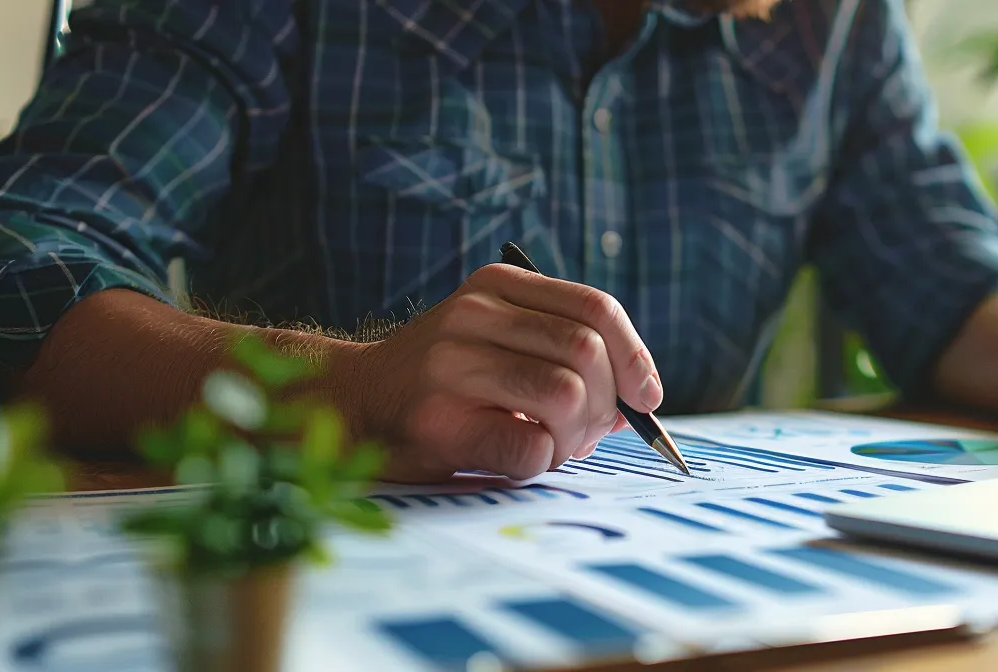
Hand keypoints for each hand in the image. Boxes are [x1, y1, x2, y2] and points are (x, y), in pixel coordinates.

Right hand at [343, 264, 661, 480]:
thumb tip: (641, 396)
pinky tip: (518, 457)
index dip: (635, 355)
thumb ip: (564, 354)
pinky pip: (531, 444)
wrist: (351, 404)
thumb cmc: (442, 381)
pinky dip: (542, 461)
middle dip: (606, 404)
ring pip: (566, 394)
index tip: (647, 396)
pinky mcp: (439, 420)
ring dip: (575, 435)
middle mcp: (473, 315)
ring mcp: (451, 365)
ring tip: (551, 445)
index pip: (595, 307)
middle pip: (587, 352)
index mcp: (497, 287)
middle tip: (589, 432)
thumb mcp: (500, 341)